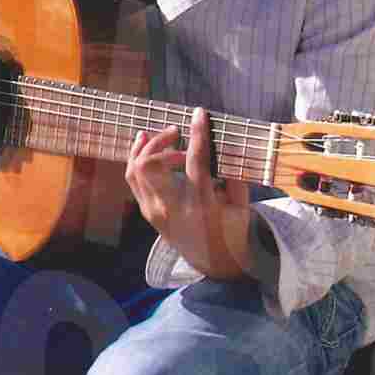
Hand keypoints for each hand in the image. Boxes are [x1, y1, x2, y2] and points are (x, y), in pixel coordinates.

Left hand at [125, 106, 254, 281]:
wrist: (213, 261)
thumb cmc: (232, 229)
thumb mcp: (241, 203)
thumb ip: (233, 173)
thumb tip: (223, 142)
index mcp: (201, 205)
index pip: (195, 162)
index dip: (197, 133)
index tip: (199, 113)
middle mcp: (172, 208)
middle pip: (150, 165)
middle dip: (161, 140)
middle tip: (178, 131)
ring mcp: (154, 212)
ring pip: (135, 171)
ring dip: (147, 147)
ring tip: (165, 135)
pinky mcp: (146, 212)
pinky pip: (133, 180)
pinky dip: (137, 158)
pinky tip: (146, 143)